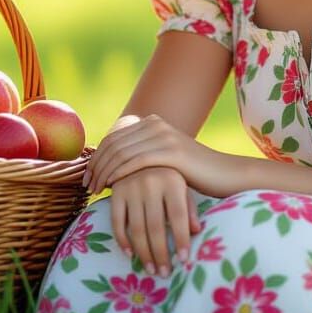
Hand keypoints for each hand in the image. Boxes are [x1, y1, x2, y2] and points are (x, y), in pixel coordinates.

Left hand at [83, 114, 232, 196]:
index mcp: (151, 122)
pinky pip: (136, 161)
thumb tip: (112, 163)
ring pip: (122, 152)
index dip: (96, 156)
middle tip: (87, 185)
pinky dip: (119, 173)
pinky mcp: (172, 152)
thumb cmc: (192, 172)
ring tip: (96, 190)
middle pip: (114, 143)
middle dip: (96, 165)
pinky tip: (111, 187)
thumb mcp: (163, 158)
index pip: (113, 136)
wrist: (224, 174)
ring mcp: (164, 136)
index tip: (87, 176)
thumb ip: (141, 154)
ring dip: (104, 172)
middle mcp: (155, 124)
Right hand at [109, 166, 201, 277]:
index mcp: (172, 180)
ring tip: (151, 270)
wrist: (141, 155)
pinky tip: (130, 254)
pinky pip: (117, 221)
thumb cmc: (168, 176)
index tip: (184, 260)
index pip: (178, 216)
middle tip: (164, 273)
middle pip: (156, 226)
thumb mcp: (183, 187)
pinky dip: (122, 240)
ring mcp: (131, 186)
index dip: (181, 239)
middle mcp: (150, 181)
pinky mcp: (116, 191)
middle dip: (161, 253)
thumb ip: (190, 207)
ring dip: (143, 253)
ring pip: (136, 228)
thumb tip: (196, 231)